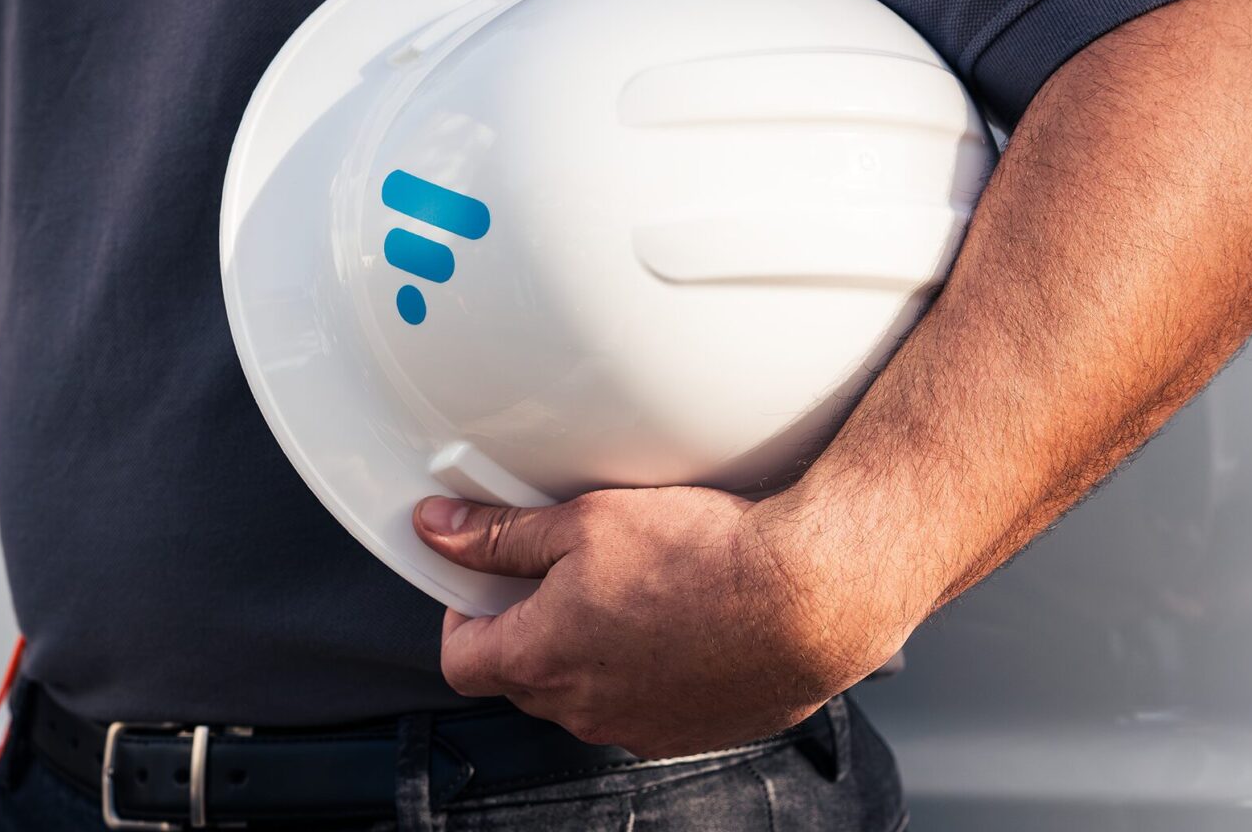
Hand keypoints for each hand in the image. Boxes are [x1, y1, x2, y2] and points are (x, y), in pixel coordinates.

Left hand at [412, 485, 907, 758]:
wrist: (812, 594)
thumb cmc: (706, 556)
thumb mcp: (585, 520)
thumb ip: (503, 534)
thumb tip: (439, 529)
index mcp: (544, 659)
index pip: (459, 660)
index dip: (462, 616)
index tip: (483, 582)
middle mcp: (584, 710)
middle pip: (523, 677)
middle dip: (530, 625)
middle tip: (564, 568)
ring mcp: (639, 728)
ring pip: (585, 692)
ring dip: (591, 648)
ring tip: (634, 586)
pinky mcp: (691, 730)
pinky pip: (643, 703)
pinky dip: (647, 667)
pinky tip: (680, 617)